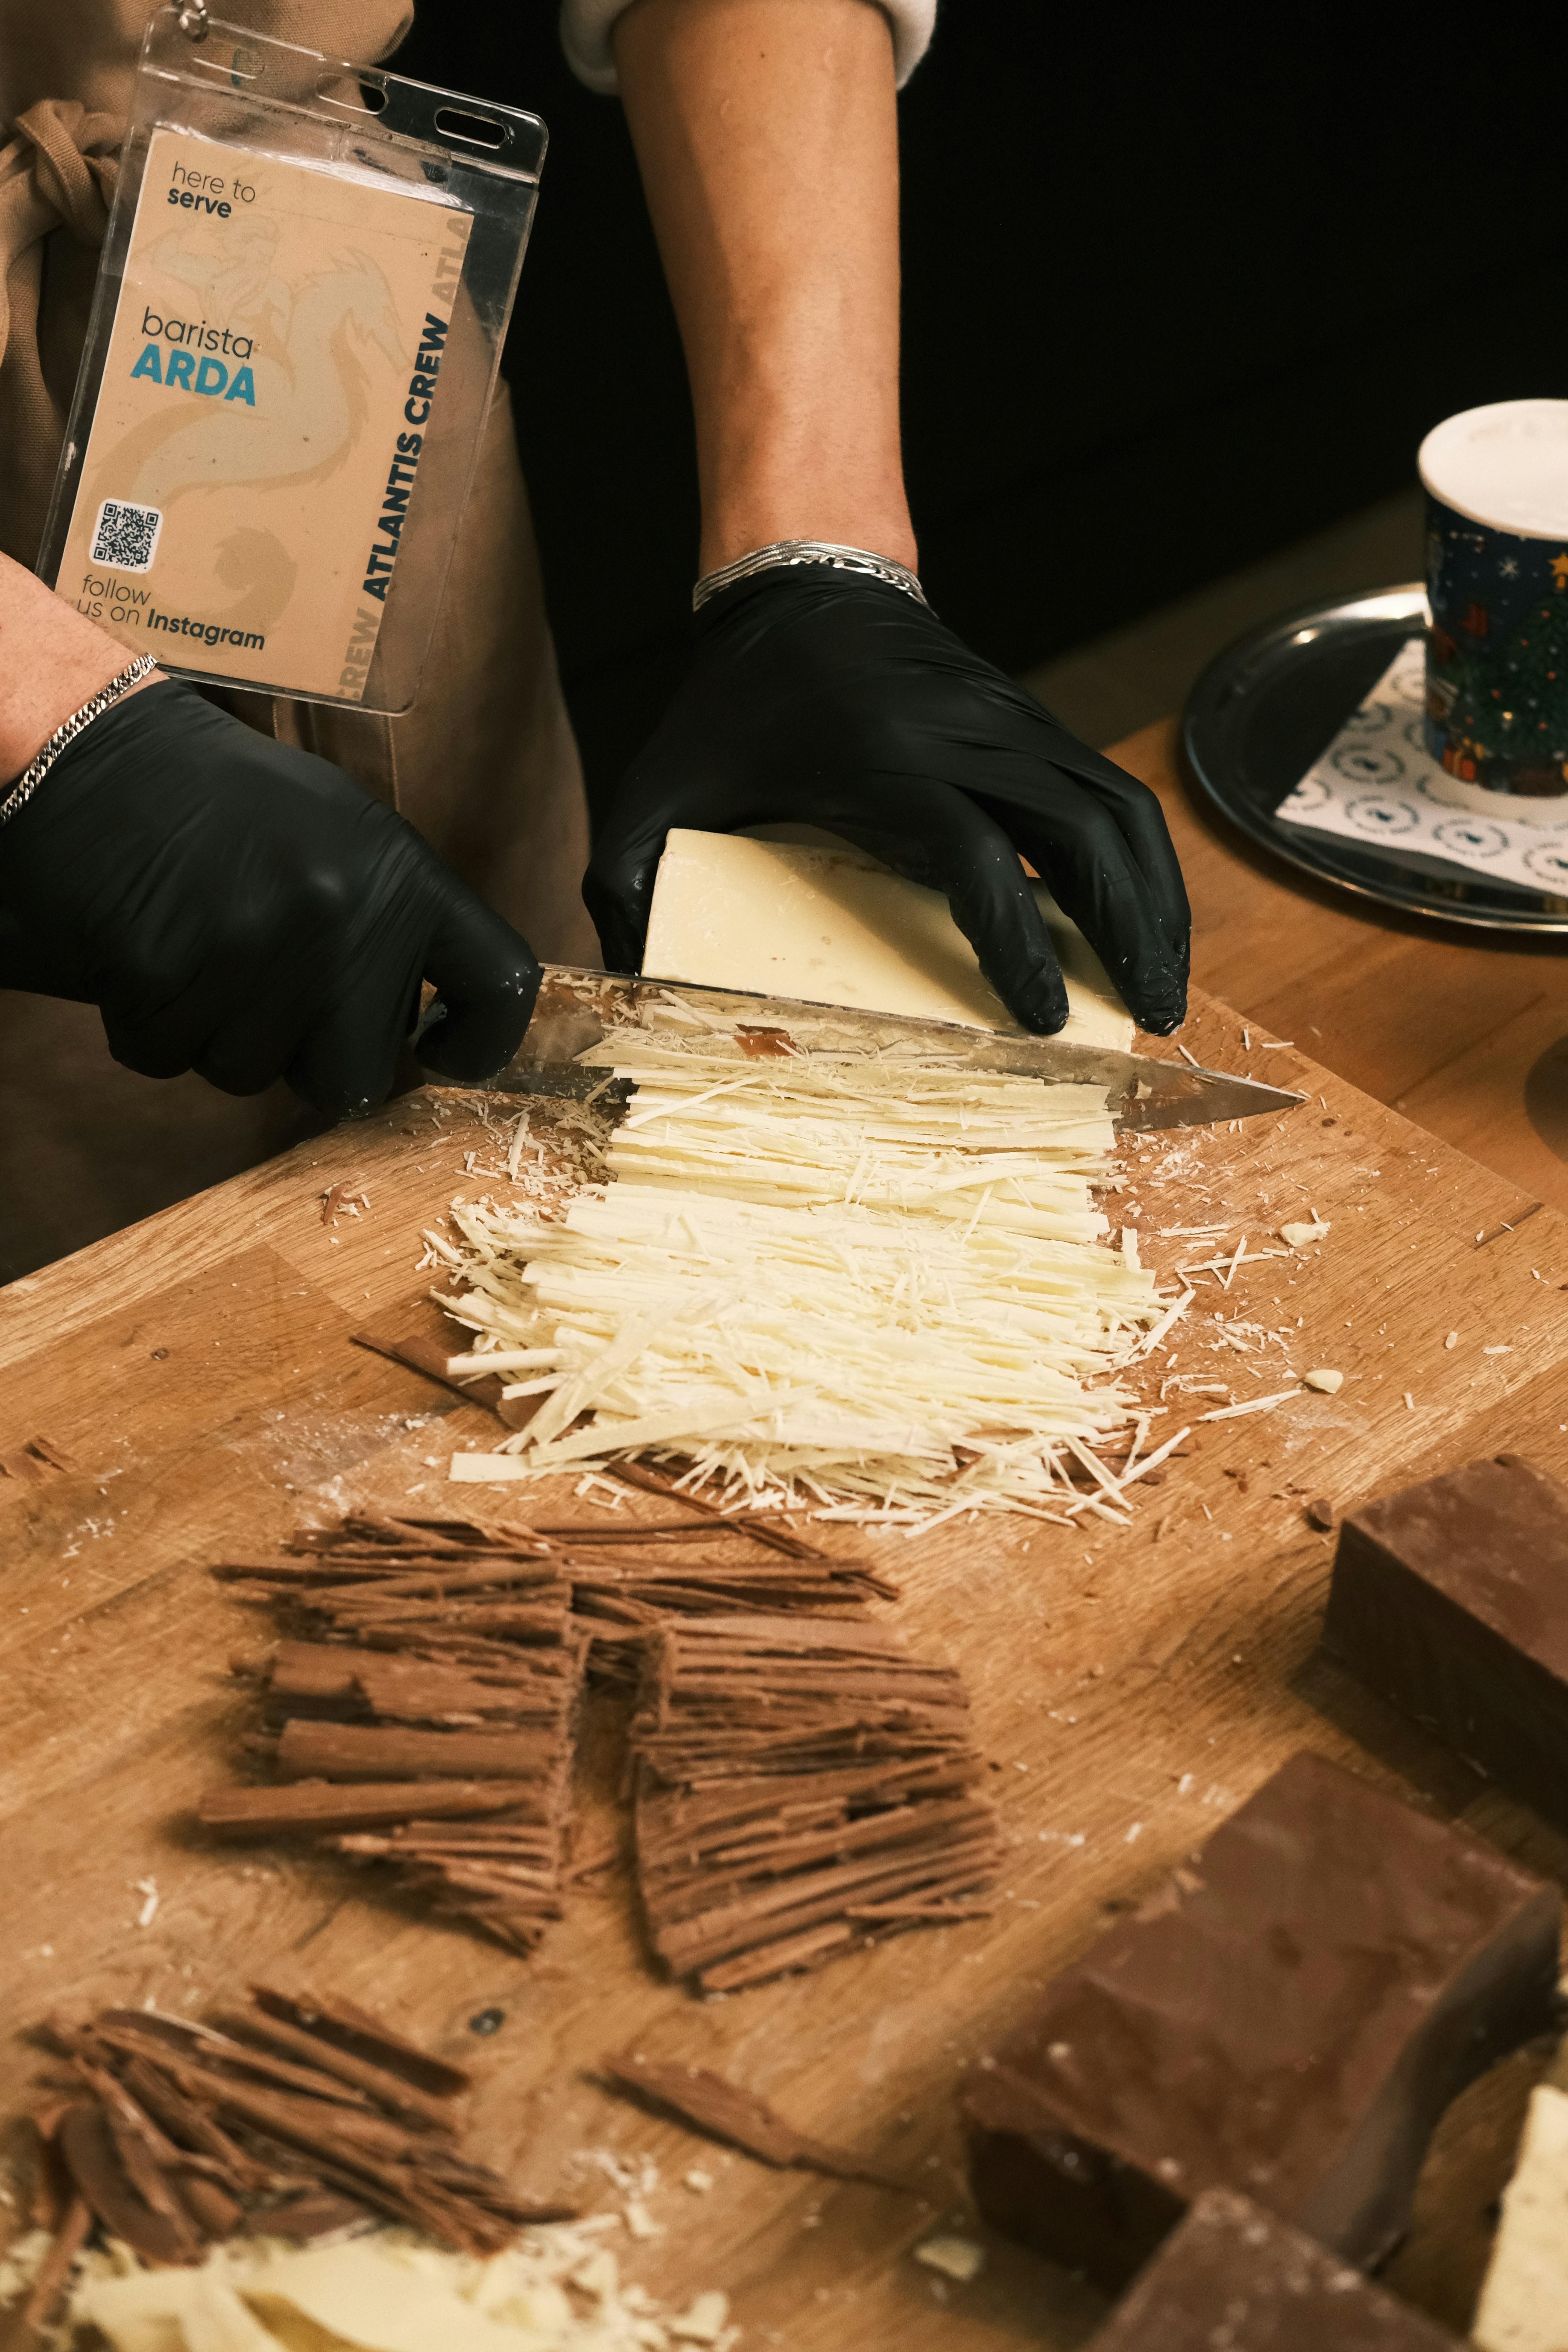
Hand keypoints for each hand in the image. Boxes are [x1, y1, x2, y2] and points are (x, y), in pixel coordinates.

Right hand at [0, 679, 539, 1114]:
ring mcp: (254, 955)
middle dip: (311, 1058)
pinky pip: (170, 1058)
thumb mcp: (343, 836)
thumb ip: (394, 923)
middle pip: (354, 1077)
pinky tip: (150, 955)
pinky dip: (154, 1026)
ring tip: (200, 950)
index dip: (481, 1043)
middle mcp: (342, 920)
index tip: (444, 1054)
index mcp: (401, 878)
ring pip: (251, 1074)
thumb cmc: (224, 802)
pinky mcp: (165, 982)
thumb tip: (428, 1025)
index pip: (499, 983)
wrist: (95, 752)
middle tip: (271, 995)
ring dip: (221, 1034)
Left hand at [583, 570, 1189, 1034]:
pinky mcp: (1033, 722)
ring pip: (1120, 811)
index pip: (977, 857)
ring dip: (1156, 901)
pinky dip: (1144, 861)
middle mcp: (966, 737)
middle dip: (1129, 934)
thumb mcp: (656, 786)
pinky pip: (1114, 792)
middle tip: (1146, 1023)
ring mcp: (1012, 722)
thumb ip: (626, 879)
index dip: (1017, 943)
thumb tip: (617, 976)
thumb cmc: (731, 702)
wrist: (800, 587)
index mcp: (882, 762)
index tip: (1039, 1020)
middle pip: (1084, 836)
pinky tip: (1149, 920)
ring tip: (1166, 986)